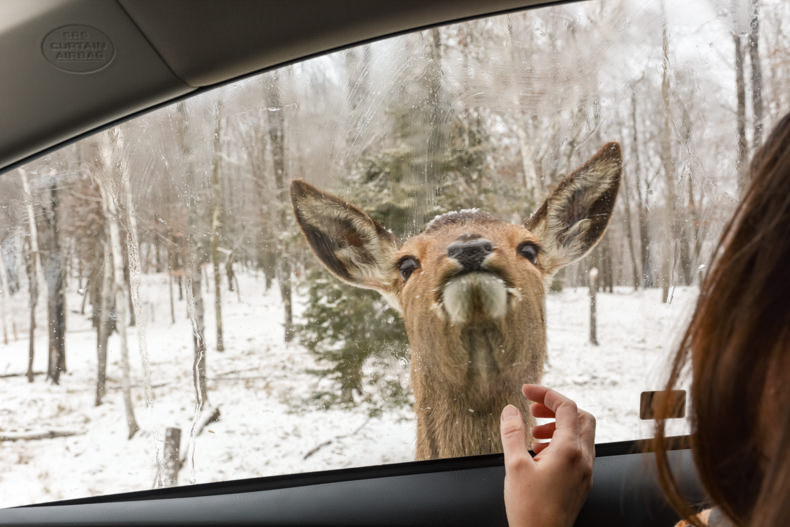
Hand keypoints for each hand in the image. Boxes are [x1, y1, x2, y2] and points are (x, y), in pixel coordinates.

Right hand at [500, 384, 595, 526]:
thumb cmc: (530, 509)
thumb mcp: (514, 466)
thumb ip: (512, 433)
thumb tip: (510, 410)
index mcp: (569, 450)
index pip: (566, 407)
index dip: (546, 394)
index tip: (527, 391)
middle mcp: (583, 459)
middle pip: (581, 417)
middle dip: (556, 408)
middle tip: (534, 410)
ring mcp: (585, 472)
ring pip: (581, 435)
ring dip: (558, 426)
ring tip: (534, 433)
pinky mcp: (581, 483)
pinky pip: (578, 452)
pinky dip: (561, 443)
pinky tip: (541, 453)